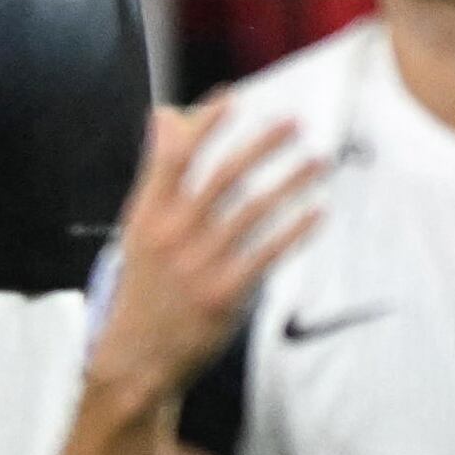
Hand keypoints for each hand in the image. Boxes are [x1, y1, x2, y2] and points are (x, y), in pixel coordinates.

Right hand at [90, 101, 320, 417]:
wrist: (136, 357)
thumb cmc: (144, 286)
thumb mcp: (138, 228)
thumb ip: (158, 172)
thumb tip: (165, 114)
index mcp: (147, 215)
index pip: (175, 158)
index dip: (204, 126)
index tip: (233, 98)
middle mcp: (172, 236)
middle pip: (222, 178)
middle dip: (260, 146)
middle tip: (294, 123)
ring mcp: (198, 265)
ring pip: (252, 212)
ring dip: (290, 182)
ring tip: (317, 162)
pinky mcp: (224, 294)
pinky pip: (267, 254)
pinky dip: (295, 232)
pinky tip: (317, 213)